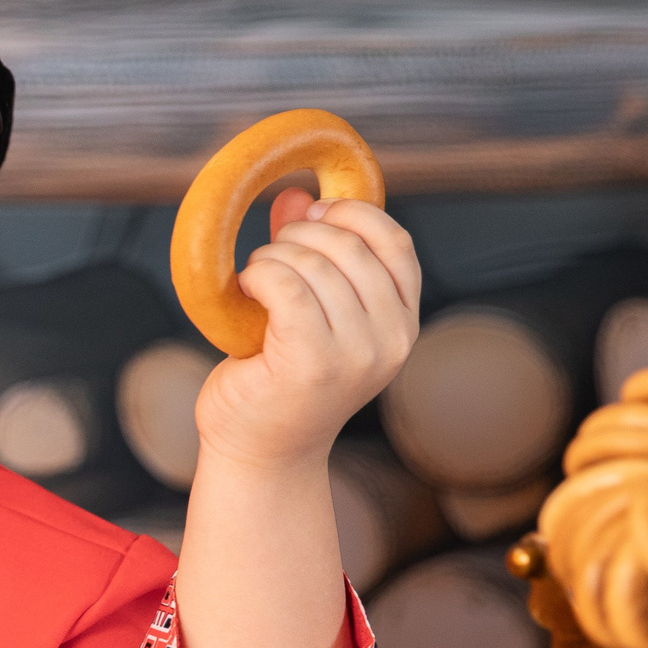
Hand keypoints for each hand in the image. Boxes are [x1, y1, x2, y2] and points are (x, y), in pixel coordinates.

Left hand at [193, 190, 419, 468]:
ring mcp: (356, 355)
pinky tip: (245, 290)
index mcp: (402, 324)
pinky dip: (260, 275)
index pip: (395, 243)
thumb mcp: (311, 315)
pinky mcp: (312, 364)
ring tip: (254, 281)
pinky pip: (287, 286)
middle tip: (269, 256)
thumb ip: (312, 256)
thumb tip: (295, 194)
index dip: (353, 215)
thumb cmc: (280, 382)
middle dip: (299, 236)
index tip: (312, 214)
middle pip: (350, 247)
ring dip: (271, 259)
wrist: (262, 453)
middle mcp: (391, 340)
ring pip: (314, 264)